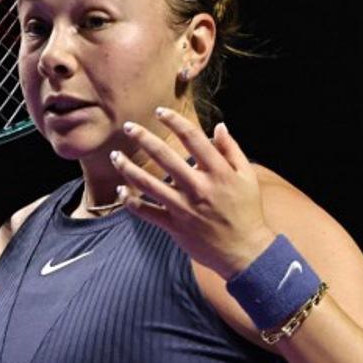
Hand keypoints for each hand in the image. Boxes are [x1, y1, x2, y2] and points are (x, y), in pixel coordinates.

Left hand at [110, 107, 276, 278]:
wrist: (245, 251)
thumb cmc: (247, 211)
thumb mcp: (247, 177)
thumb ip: (231, 150)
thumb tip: (219, 127)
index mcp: (218, 172)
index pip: (193, 138)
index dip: (174, 121)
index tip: (160, 111)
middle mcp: (198, 187)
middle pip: (165, 157)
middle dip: (143, 138)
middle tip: (128, 126)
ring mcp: (184, 208)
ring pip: (149, 184)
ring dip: (128, 168)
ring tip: (115, 156)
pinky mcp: (175, 226)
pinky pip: (147, 212)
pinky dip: (131, 202)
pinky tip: (121, 190)